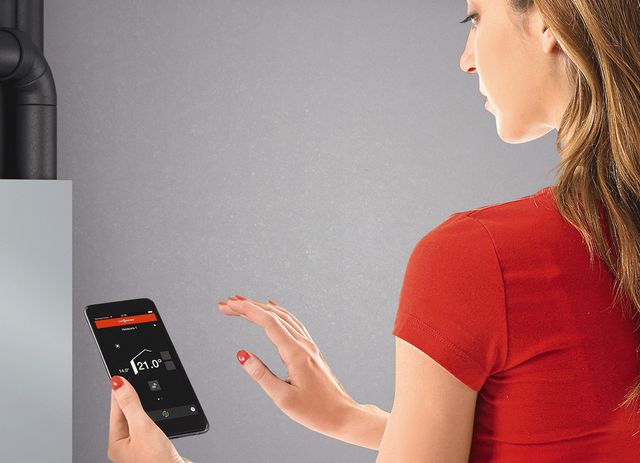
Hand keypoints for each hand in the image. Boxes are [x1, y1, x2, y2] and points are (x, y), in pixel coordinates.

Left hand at [107, 375, 191, 462]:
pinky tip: (160, 412)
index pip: (115, 410)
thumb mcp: (142, 426)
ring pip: (140, 419)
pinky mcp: (154, 446)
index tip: (120, 375)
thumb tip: (118, 384)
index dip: (119, 391)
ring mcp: (140, 447)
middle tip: (135, 381)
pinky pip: (151, 425)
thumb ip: (131, 404)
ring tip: (147, 394)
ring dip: (146, 407)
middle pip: (127, 414)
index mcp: (116, 443)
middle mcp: (126, 446)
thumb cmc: (157, 461)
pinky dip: (155, 417)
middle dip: (133, 398)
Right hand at [218, 295, 358, 439]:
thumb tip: (242, 355)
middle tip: (227, 304)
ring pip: (284, 317)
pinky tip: (273, 310)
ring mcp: (309, 346)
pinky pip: (293, 323)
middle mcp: (304, 344)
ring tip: (243, 305)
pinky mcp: (311, 350)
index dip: (247, 311)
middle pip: (274, 315)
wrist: (343, 415)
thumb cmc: (316, 411)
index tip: (229, 305)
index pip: (268, 322)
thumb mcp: (283, 398)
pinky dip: (278, 313)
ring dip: (262, 308)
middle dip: (249, 307)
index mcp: (296, 353)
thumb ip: (261, 374)